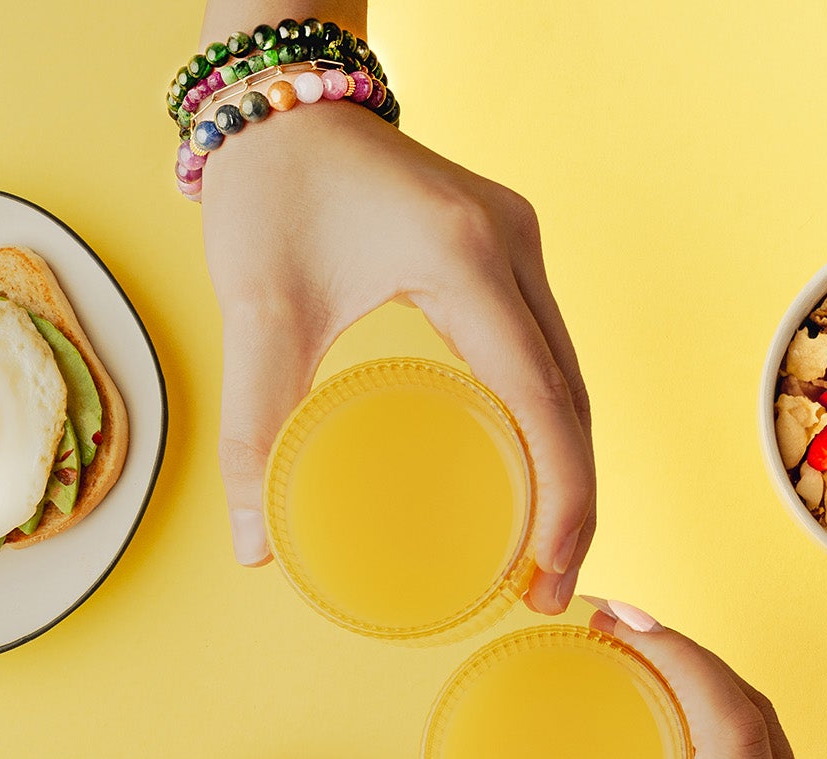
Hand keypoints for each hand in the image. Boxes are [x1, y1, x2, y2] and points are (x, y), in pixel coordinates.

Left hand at [200, 100, 594, 613]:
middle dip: (573, 499)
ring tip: (545, 547)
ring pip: (570, 374)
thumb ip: (254, 427)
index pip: (541, 397)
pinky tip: (530, 470)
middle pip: (574, 395)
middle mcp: (514, 247)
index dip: (562, 495)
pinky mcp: (505, 247)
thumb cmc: (271, 190)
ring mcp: (519, 243)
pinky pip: (547, 348)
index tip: (549, 572)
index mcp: (466, 259)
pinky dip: (549, 417)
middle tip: (545, 586)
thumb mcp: (255, 311)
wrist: (278, 104)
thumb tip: (253, 543)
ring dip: (568, 461)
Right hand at [393, 601, 826, 758]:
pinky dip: (719, 743)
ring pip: (770, 751)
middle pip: (760, 721)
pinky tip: (662, 743)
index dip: (677, 656)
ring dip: (709, 697)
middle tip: (613, 625)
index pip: (732, 726)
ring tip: (633, 665)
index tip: (615, 619)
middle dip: (689, 659)